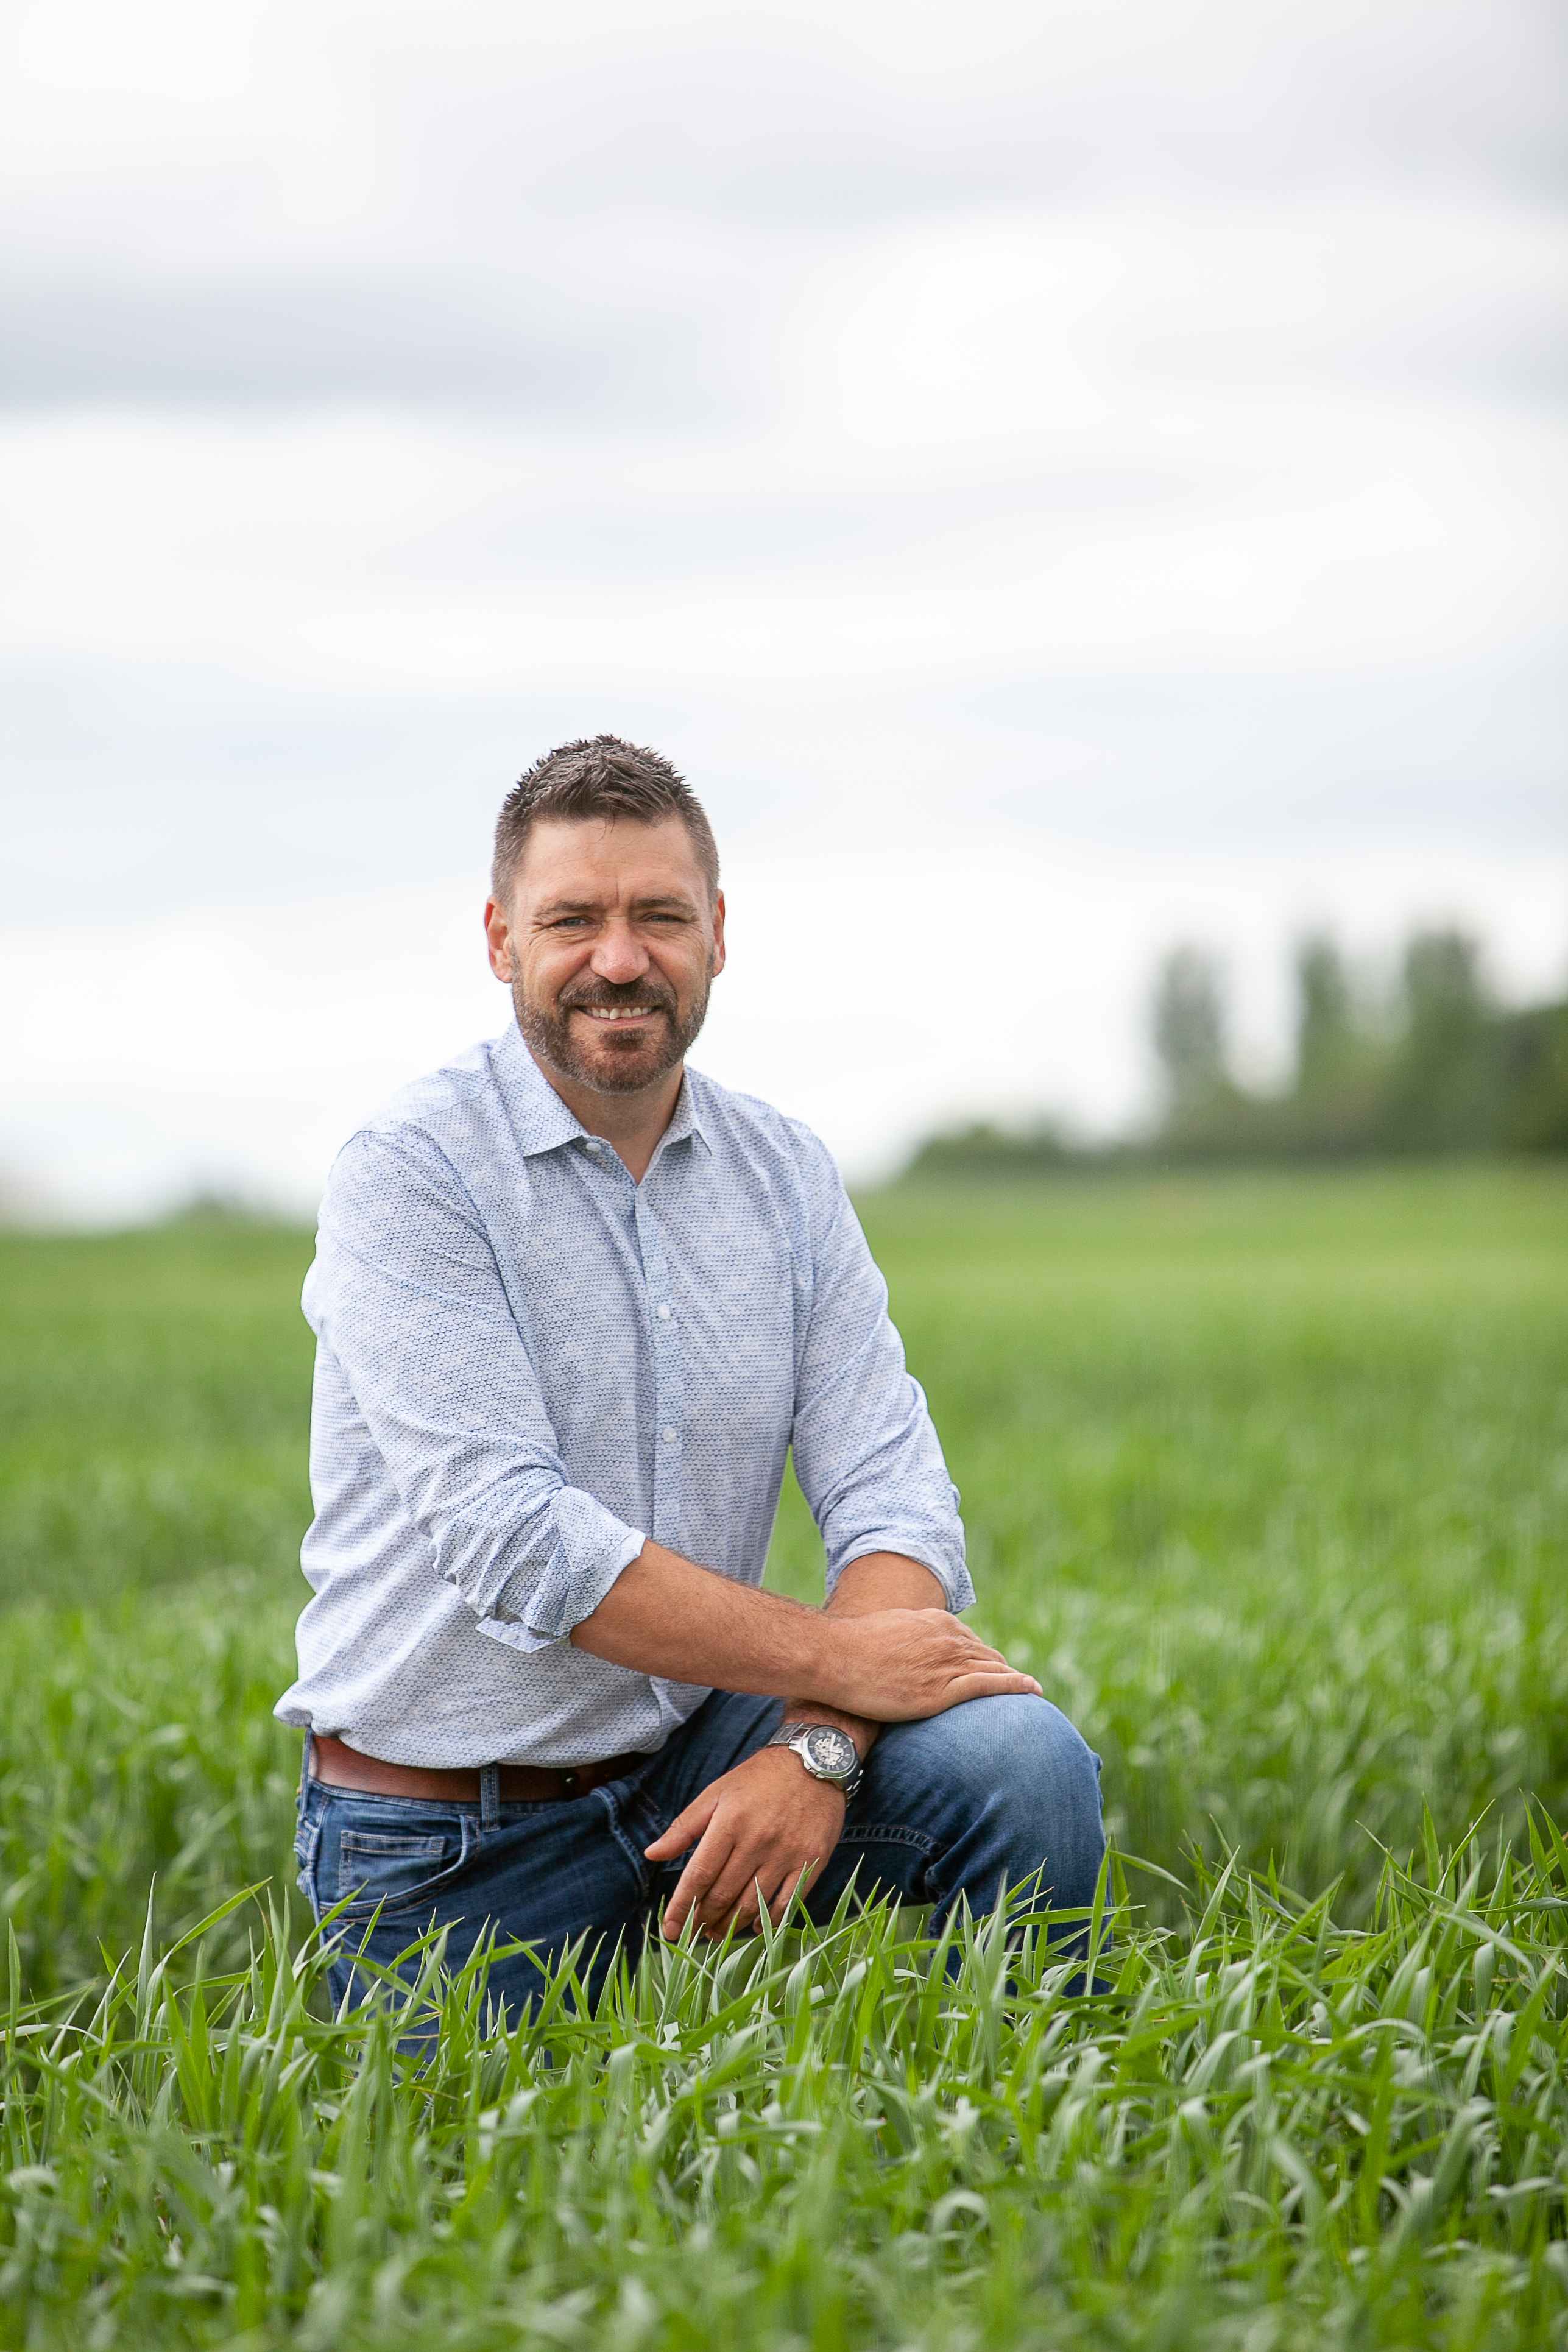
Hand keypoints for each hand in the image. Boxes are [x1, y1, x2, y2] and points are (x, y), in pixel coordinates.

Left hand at [644, 1747, 846, 1940]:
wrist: (814, 1761)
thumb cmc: (758, 1779)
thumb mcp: (717, 1793)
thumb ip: (684, 1826)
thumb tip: (653, 1853)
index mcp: (730, 1822)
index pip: (700, 1874)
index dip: (682, 1906)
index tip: (670, 1928)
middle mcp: (758, 1841)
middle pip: (724, 1894)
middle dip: (704, 1920)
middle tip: (694, 1932)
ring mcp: (787, 1853)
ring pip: (752, 1904)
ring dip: (730, 1926)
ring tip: (717, 1934)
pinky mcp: (811, 1861)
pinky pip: (786, 1903)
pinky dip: (767, 1921)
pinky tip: (753, 1926)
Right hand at [815, 1608, 1041, 1721]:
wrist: (836, 1658)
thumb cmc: (852, 1648)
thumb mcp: (887, 1631)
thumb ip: (906, 1636)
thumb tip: (905, 1646)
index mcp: (935, 1622)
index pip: (969, 1641)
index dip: (983, 1657)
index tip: (993, 1666)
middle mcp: (947, 1639)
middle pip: (986, 1655)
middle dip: (1003, 1668)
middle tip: (1019, 1683)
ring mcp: (946, 1663)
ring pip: (993, 1669)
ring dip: (1015, 1679)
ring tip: (1033, 1689)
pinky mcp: (942, 1689)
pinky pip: (989, 1686)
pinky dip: (1015, 1686)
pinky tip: (1031, 1689)